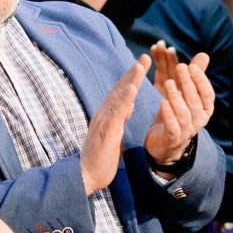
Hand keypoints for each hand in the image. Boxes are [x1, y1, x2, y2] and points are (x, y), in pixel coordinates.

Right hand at [80, 56, 149, 193]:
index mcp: (108, 115)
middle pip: (120, 89)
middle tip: (145, 56)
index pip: (121, 92)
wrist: (87, 176)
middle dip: (133, 72)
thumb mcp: (114, 133)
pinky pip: (117, 113)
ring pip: (119, 96)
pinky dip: (125, 99)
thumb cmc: (101, 157)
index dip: (132, 77)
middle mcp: (104, 114)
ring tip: (140, 65)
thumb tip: (128, 105)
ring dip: (130, 80)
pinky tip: (132, 89)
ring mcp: (104, 121)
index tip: (143, 63)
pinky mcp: (106, 131)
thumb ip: (120, 117)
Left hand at [143, 43, 215, 166]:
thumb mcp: (184, 93)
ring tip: (168, 83)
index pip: (207, 94)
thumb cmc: (177, 114)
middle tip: (180, 67)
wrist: (164, 143)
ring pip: (183, 113)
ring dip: (176, 97)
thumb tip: (204, 54)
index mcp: (205, 109)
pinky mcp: (172, 139)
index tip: (191, 66)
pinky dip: (168, 115)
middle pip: (194, 101)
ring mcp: (186, 131)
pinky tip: (162, 103)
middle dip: (188, 83)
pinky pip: (172, 127)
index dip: (200, 80)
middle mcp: (199, 121)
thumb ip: (193, 76)